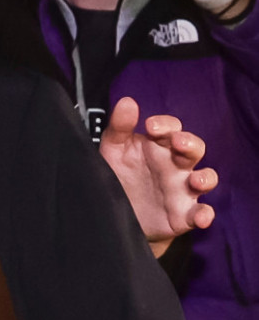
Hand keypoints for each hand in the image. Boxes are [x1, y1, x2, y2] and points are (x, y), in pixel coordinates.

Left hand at [99, 97, 215, 255]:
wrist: (115, 214)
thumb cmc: (119, 175)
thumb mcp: (113, 150)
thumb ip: (119, 127)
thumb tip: (126, 102)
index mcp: (159, 146)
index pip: (170, 128)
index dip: (165, 125)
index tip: (151, 126)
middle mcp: (176, 165)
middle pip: (193, 149)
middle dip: (189, 144)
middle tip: (178, 142)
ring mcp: (182, 189)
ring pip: (205, 178)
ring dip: (205, 178)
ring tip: (195, 180)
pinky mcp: (183, 214)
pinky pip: (200, 213)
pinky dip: (205, 215)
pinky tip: (202, 217)